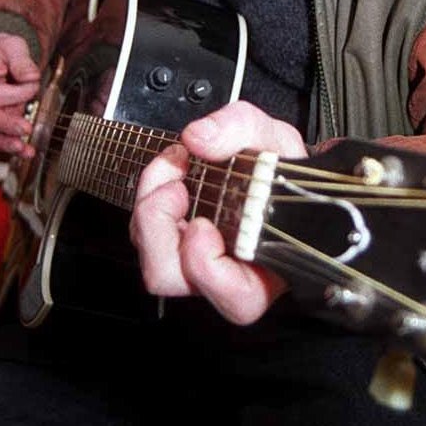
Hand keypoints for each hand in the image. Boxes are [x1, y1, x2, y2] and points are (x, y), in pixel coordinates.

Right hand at [0, 33, 41, 155]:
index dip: (16, 95)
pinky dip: (10, 146)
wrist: (1, 55)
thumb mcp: (13, 45)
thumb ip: (21, 59)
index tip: (34, 85)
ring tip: (25, 149)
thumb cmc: (5, 50)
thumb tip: (31, 77)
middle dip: (8, 125)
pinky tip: (26, 151)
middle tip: (28, 128)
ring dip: (7, 143)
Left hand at [130, 100, 305, 324]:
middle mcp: (226, 272)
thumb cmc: (279, 162)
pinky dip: (149, 197)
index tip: (201, 226)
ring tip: (173, 170)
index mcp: (268, 263)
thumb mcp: (272, 134)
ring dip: (151, 211)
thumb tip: (199, 138)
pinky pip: (145, 235)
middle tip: (175, 187)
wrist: (267, 160)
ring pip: (152, 259)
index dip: (210, 270)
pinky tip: (170, 170)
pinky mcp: (171, 242)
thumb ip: (239, 127)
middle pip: (172, 280)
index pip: (239, 298)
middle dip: (159, 229)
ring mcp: (193, 260)